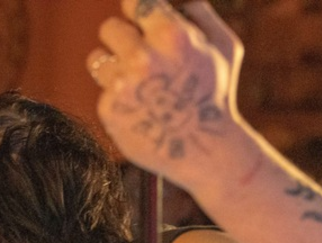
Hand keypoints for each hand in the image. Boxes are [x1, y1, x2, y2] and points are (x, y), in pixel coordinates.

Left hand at [89, 1, 245, 186]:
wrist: (202, 148)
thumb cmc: (215, 94)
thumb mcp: (224, 46)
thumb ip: (199, 14)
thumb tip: (176, 3)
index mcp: (171, 34)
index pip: (134, 2)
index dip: (136, 11)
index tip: (139, 20)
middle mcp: (142, 57)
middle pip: (109, 28)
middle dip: (123, 39)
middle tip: (139, 56)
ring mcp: (122, 85)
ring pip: (97, 58)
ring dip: (114, 67)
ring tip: (138, 84)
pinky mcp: (108, 109)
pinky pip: (103, 91)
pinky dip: (118, 97)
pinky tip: (139, 109)